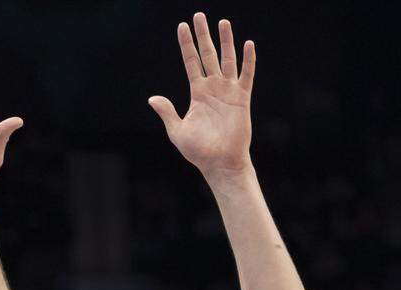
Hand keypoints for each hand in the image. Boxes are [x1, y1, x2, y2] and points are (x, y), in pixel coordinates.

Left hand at [149, 14, 254, 179]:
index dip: (186, 44)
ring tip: (223, 22)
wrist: (220, 164)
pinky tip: (248, 44)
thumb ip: (167, 112)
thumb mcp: (178, 132)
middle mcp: (213, 88)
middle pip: (207, 55)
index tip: (182, 26)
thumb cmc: (199, 152)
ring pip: (227, 60)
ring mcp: (228, 92)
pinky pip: (246, 76)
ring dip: (225, 41)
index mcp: (198, 93)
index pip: (191, 62)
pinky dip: (248, 60)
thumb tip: (152, 98)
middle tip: (199, 15)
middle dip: (203, 35)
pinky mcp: (242, 99)